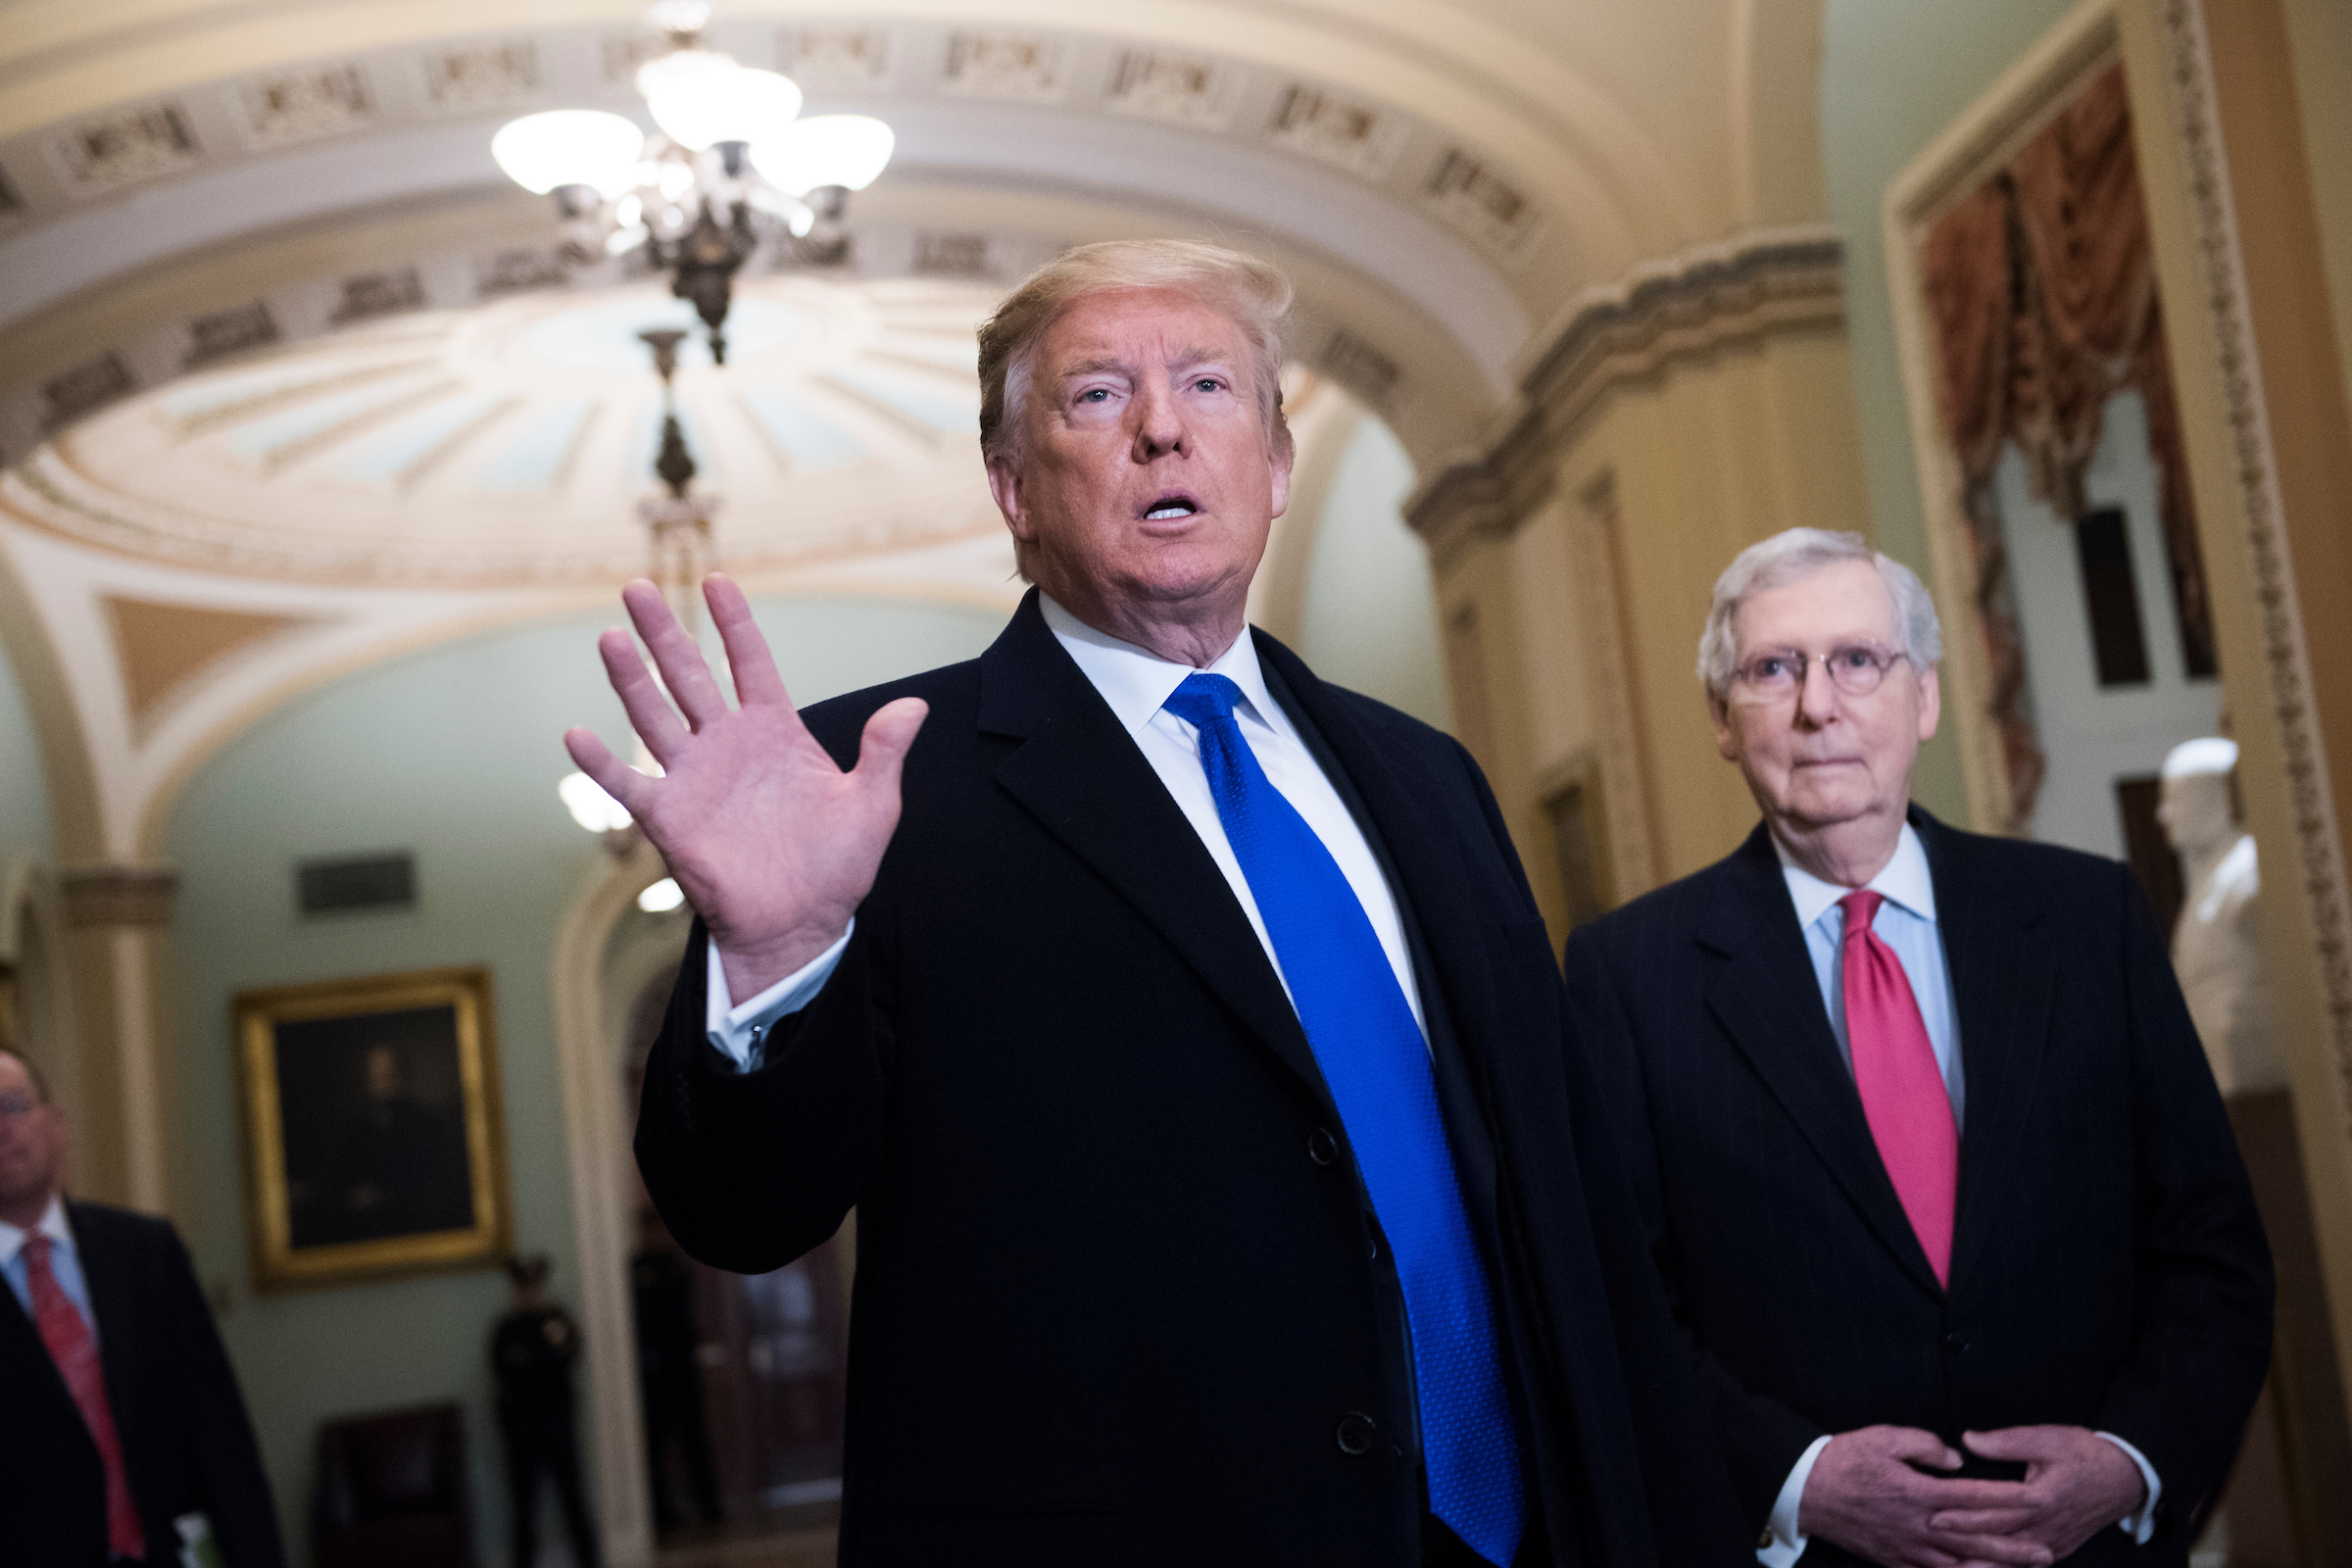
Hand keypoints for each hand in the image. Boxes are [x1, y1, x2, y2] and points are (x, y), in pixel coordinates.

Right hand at [564, 576, 927, 997]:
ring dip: (631, 678)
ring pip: (654, 715)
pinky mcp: (669, 817)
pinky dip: (601, 763)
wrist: (800, 924)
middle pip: (690, 675)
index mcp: (775, 732)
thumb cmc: (837, 867)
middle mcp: (727, 745)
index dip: (734, 622)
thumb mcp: (871, 805)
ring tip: (610, 636)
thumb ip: (884, 753)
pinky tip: (577, 733)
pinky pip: (627, 784)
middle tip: (638, 586)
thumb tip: (915, 706)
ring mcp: (694, 778)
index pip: (750, 663)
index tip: (717, 580)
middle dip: (665, 631)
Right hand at [1799, 1426, 2052, 1567]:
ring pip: (1958, 1565)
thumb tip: (1956, 1459)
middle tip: (2046, 1553)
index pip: (1974, 1497)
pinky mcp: (1893, 1560)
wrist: (1806, 1490)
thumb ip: (1925, 1445)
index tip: (2037, 1499)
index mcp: (1918, 1492)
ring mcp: (1906, 1548)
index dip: (2008, 1499)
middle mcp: (1918, 1525)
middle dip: (2014, 1548)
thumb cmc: (1844, 1460)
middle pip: (1975, 1541)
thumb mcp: (1884, 1437)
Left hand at [1928, 1426, 2147, 1561]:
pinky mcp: (2058, 1550)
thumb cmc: (2085, 1454)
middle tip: (1930, 1541)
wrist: (2127, 1478)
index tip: (1932, 1515)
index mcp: (2040, 1499)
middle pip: (1997, 1540)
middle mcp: (2045, 1528)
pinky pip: (2027, 1565)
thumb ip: (2006, 1442)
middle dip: (1961, 1542)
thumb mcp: (2046, 1439)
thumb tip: (1968, 1440)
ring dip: (1981, 1563)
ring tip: (1951, 1565)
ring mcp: (2053, 1544)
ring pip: (2011, 1560)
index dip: (1962, 1516)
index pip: (1993, 1511)